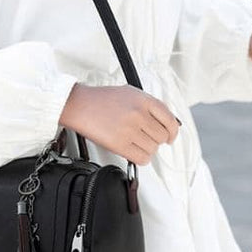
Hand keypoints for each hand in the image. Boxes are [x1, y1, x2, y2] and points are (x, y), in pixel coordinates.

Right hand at [59, 83, 181, 164]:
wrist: (79, 105)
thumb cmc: (101, 100)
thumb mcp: (130, 93)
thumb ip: (149, 105)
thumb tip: (166, 121)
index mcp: (143, 100)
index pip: (170, 120)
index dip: (173, 132)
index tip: (170, 137)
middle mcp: (138, 114)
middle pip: (162, 137)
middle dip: (156, 140)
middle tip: (146, 138)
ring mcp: (129, 129)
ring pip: (153, 149)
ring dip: (146, 149)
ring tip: (135, 143)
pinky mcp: (119, 144)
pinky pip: (142, 158)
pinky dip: (140, 158)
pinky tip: (133, 151)